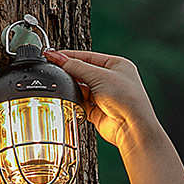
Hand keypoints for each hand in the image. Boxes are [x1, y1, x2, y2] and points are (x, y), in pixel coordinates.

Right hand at [43, 48, 161, 154]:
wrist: (132, 128)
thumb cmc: (127, 99)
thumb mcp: (99, 76)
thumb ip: (76, 67)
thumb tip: (57, 57)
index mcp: (116, 65)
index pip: (87, 56)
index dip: (69, 56)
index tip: (51, 55)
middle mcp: (111, 80)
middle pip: (83, 72)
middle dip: (70, 73)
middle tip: (53, 70)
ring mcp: (104, 96)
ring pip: (81, 88)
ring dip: (73, 89)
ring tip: (64, 87)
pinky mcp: (98, 111)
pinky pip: (81, 103)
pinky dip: (75, 102)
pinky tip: (70, 100)